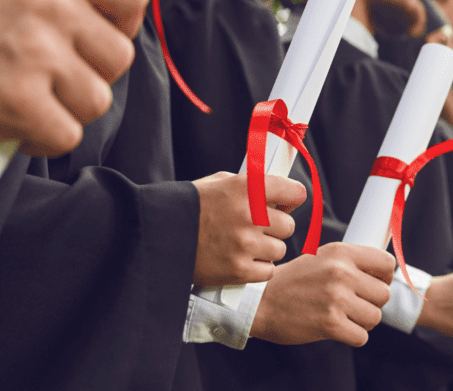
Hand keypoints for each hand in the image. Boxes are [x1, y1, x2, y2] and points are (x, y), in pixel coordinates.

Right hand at [0, 0, 148, 156]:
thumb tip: (99, 24)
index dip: (123, 24)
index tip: (101, 38)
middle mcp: (51, 5)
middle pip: (119, 57)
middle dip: (91, 75)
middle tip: (54, 79)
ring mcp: (37, 54)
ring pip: (97, 100)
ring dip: (68, 110)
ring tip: (29, 101)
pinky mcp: (20, 102)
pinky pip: (67, 135)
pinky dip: (44, 141)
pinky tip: (18, 129)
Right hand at [192, 172, 305, 286]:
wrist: (157, 234)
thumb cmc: (189, 206)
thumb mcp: (218, 182)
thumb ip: (250, 185)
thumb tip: (279, 195)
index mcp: (248, 188)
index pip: (295, 192)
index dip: (292, 199)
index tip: (287, 203)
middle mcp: (250, 215)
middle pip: (289, 226)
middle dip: (276, 228)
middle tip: (257, 229)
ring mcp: (245, 245)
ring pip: (279, 250)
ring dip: (266, 250)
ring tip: (244, 246)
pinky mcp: (238, 270)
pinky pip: (268, 271)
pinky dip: (257, 269)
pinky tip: (241, 261)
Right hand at [251, 243, 393, 346]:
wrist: (261, 302)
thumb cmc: (293, 281)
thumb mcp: (321, 257)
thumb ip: (350, 261)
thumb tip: (386, 269)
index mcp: (341, 252)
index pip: (386, 263)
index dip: (384, 277)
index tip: (374, 284)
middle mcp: (340, 272)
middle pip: (384, 294)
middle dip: (371, 303)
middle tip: (353, 304)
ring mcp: (336, 298)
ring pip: (375, 317)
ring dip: (362, 321)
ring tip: (343, 315)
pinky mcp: (330, 323)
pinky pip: (361, 337)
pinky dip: (352, 336)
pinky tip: (337, 328)